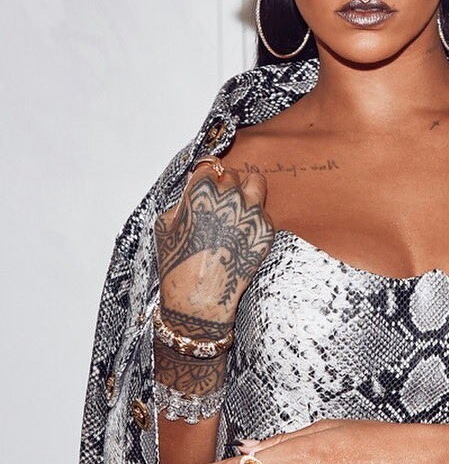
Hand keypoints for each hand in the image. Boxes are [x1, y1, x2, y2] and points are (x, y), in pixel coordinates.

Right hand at [154, 157, 273, 329]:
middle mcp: (230, 198)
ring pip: (257, 183)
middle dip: (225, 185)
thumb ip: (182, 198)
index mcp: (202, 191)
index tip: (206, 184)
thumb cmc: (177, 262)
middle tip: (219, 202)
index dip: (206, 178)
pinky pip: (264, 213)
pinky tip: (241, 234)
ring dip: (248, 189)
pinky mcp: (266, 231)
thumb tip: (195, 183)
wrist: (199, 297)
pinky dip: (254, 218)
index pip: (209, 167)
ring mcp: (252, 214)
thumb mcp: (165, 223)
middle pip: (232, 174)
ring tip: (239, 204)